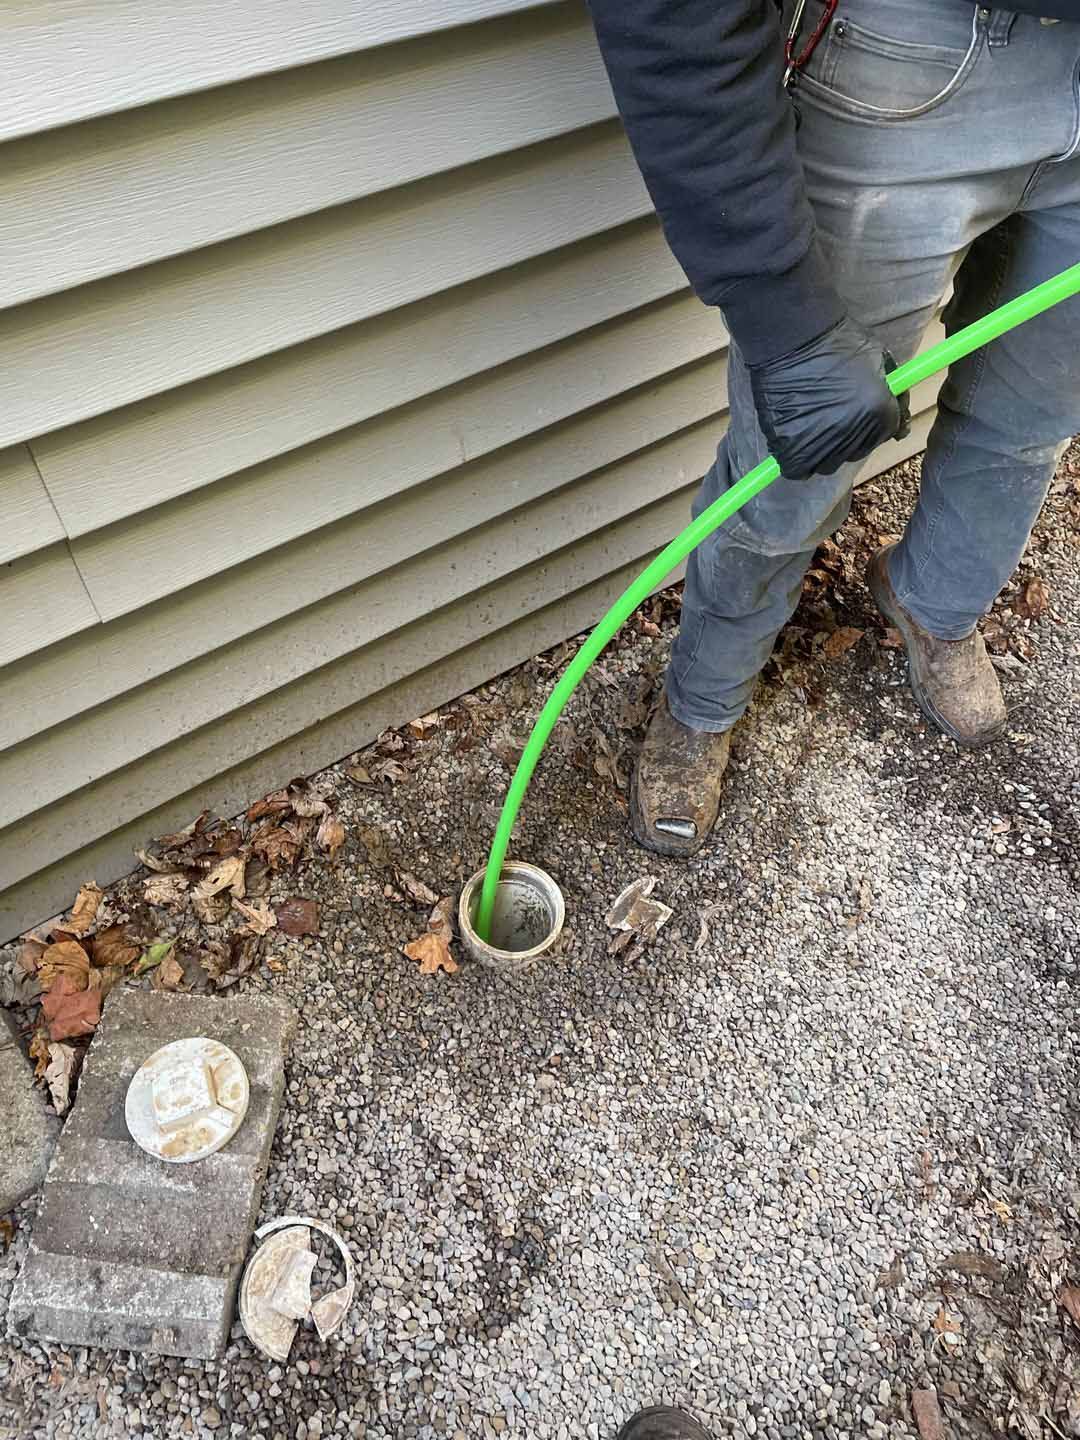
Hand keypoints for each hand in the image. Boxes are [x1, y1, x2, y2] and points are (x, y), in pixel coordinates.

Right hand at [748, 317, 910, 480]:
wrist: (794, 336)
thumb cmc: (838, 341)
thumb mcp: (878, 359)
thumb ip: (892, 390)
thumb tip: (900, 418)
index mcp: (879, 412)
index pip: (885, 434)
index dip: (874, 424)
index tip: (859, 414)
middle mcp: (852, 434)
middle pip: (855, 452)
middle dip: (849, 438)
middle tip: (832, 416)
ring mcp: (820, 444)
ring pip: (827, 464)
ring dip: (823, 452)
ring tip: (812, 428)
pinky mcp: (790, 448)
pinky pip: (798, 469)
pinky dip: (797, 460)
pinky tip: (795, 441)